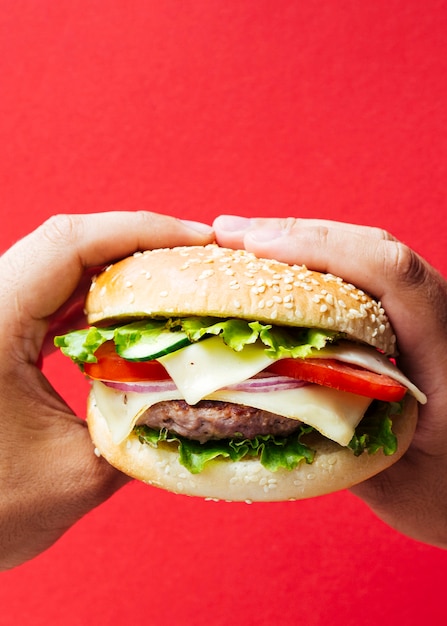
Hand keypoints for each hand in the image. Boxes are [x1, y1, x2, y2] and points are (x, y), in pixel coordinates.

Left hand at [0, 211, 213, 569]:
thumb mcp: (77, 475)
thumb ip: (145, 431)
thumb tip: (199, 399)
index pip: (68, 244)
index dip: (141, 230)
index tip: (198, 239)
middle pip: (66, 244)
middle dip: (139, 243)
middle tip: (196, 257)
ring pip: (58, 267)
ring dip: (117, 269)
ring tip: (171, 281)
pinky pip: (48, 297)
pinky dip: (94, 298)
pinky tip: (126, 316)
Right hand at [214, 215, 446, 547]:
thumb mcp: (395, 486)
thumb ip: (333, 444)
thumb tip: (257, 398)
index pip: (393, 274)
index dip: (322, 249)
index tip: (256, 246)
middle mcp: (445, 318)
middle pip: (373, 248)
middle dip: (297, 234)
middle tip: (229, 233)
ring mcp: (430, 314)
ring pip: (368, 253)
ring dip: (304, 240)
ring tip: (244, 241)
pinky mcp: (412, 319)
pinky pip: (364, 274)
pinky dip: (317, 261)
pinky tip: (280, 265)